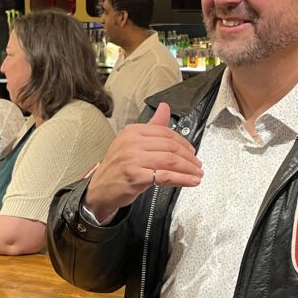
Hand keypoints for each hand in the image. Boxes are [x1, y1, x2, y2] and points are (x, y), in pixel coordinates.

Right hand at [84, 103, 202, 222]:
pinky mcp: (136, 177)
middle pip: (170, 146)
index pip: (166, 132)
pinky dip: (182, 179)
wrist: (100, 189)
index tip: (192, 151)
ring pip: (170, 161)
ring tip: (197, 173)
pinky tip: (190, 181)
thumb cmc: (117, 167)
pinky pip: (165, 176)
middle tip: (197, 164)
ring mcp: (133, 160)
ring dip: (188, 168)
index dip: (184, 142)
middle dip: (189, 157)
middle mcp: (132, 143)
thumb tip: (164, 108)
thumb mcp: (131, 142)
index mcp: (133, 132)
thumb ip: (152, 126)